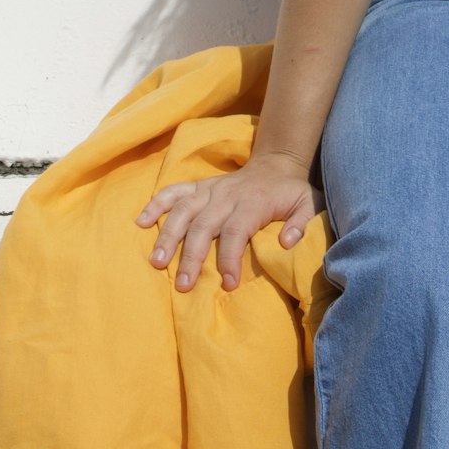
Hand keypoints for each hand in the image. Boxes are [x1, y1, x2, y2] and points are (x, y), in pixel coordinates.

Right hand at [134, 152, 325, 293]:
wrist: (277, 163)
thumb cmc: (290, 192)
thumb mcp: (307, 204)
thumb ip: (300, 223)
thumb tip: (286, 242)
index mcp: (252, 203)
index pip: (236, 231)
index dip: (230, 258)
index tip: (228, 284)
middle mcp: (226, 195)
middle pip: (204, 225)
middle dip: (192, 256)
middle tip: (183, 285)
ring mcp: (210, 190)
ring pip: (183, 210)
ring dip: (168, 235)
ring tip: (156, 262)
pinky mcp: (199, 187)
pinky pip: (173, 191)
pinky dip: (155, 204)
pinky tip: (141, 222)